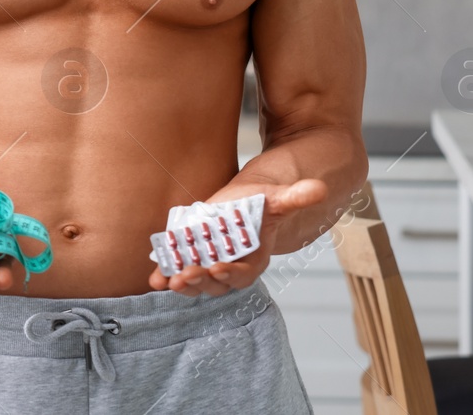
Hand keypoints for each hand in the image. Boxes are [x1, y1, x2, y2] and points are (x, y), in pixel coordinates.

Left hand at [146, 179, 327, 297]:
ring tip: (168, 280)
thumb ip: (295, 197)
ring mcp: (209, 263)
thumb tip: (318, 189)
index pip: (243, 274)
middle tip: (186, 275)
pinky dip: (165, 275)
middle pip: (216, 283)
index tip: (218, 267)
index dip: (231, 273)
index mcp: (254, 258)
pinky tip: (154, 278)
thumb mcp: (278, 198)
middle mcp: (231, 266)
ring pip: (196, 281)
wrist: (243, 201)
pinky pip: (178, 270)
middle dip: (201, 281)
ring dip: (182, 282)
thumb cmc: (262, 202)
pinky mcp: (192, 255)